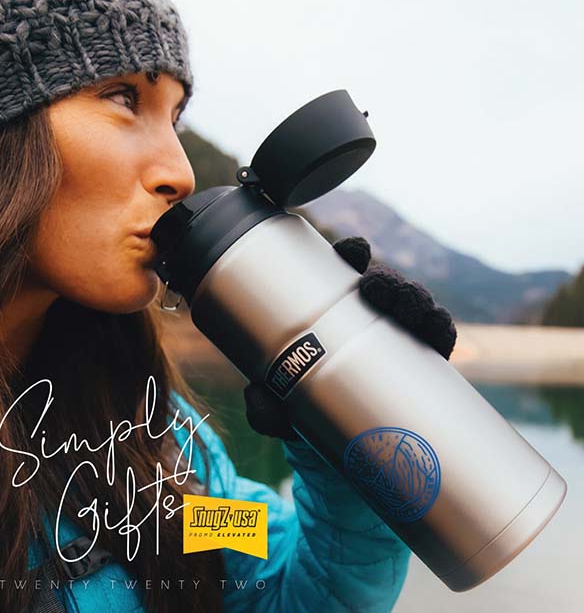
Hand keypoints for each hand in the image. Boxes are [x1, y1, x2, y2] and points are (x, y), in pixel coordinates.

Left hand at [244, 236, 457, 441]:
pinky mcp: (421, 358)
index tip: (354, 251)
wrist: (337, 445)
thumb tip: (257, 395)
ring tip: (409, 310)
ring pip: (413, 303)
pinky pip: (437, 336)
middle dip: (385, 278)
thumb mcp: (277, 410)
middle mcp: (367, 316)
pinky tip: (436, 329)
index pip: (344, 271)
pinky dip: (440, 328)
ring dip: (415, 298)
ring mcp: (396, 335)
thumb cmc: (302, 411)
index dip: (352, 253)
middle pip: (383, 283)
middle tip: (377, 288)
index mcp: (333, 311)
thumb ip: (263, 407)